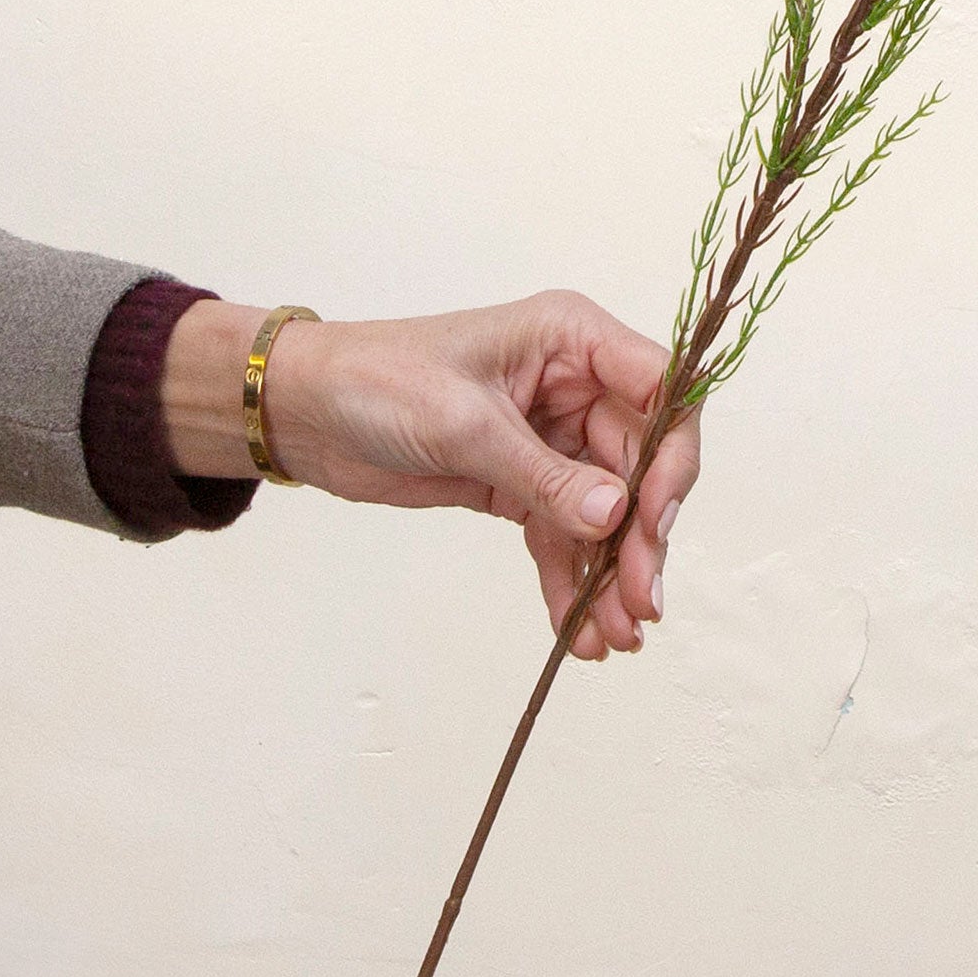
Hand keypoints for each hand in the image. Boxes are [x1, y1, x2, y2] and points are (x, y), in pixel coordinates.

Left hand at [163, 292, 699, 659]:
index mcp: (573, 340)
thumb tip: (615, 517)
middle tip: (641, 601)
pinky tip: (577, 633)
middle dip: (643, 537)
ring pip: (607, 511)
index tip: (656, 521)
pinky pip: (563, 537)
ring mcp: (552, 438)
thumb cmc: (377, 379)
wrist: (305, 411)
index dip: (672, 457)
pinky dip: (571, 583)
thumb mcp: (464, 423)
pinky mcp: (522, 483)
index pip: (662, 391)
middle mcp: (575, 386)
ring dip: (613, 574)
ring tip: (617, 636)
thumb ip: (545, 475)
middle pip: (641, 465)